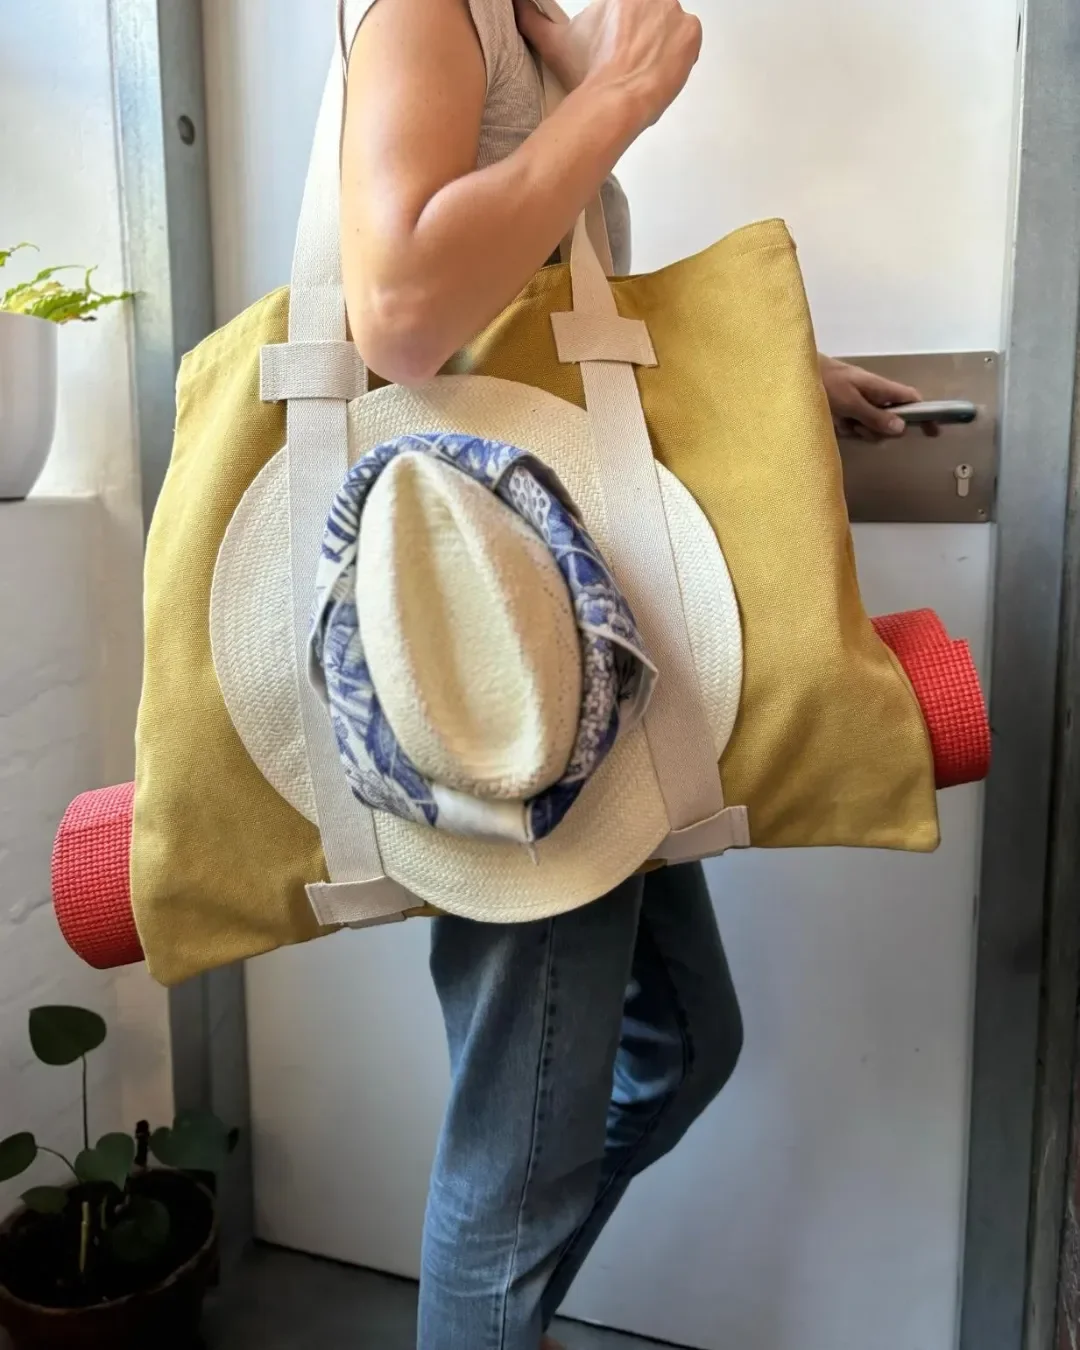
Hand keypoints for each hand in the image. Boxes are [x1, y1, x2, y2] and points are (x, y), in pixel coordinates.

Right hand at [514, 0, 701, 129]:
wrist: (616, 100)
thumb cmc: (588, 72)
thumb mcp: (553, 41)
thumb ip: (530, 18)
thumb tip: (514, 5)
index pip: (625, 4)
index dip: (621, 22)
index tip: (616, 35)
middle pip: (647, 9)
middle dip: (638, 29)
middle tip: (623, 54)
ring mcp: (674, 11)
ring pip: (667, 24)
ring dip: (657, 41)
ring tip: (638, 65)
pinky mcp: (691, 32)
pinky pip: (687, 38)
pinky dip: (676, 53)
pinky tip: (657, 68)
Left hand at [819, 356, 940, 441]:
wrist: (797, 375)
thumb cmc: (825, 382)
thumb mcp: (850, 402)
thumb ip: (874, 416)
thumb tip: (901, 429)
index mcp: (880, 388)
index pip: (911, 400)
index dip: (924, 415)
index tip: (932, 432)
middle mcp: (873, 396)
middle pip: (890, 421)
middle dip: (877, 430)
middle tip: (859, 427)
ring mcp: (859, 404)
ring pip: (871, 427)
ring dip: (859, 431)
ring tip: (842, 422)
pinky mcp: (845, 411)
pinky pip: (853, 427)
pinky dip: (845, 429)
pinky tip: (833, 423)